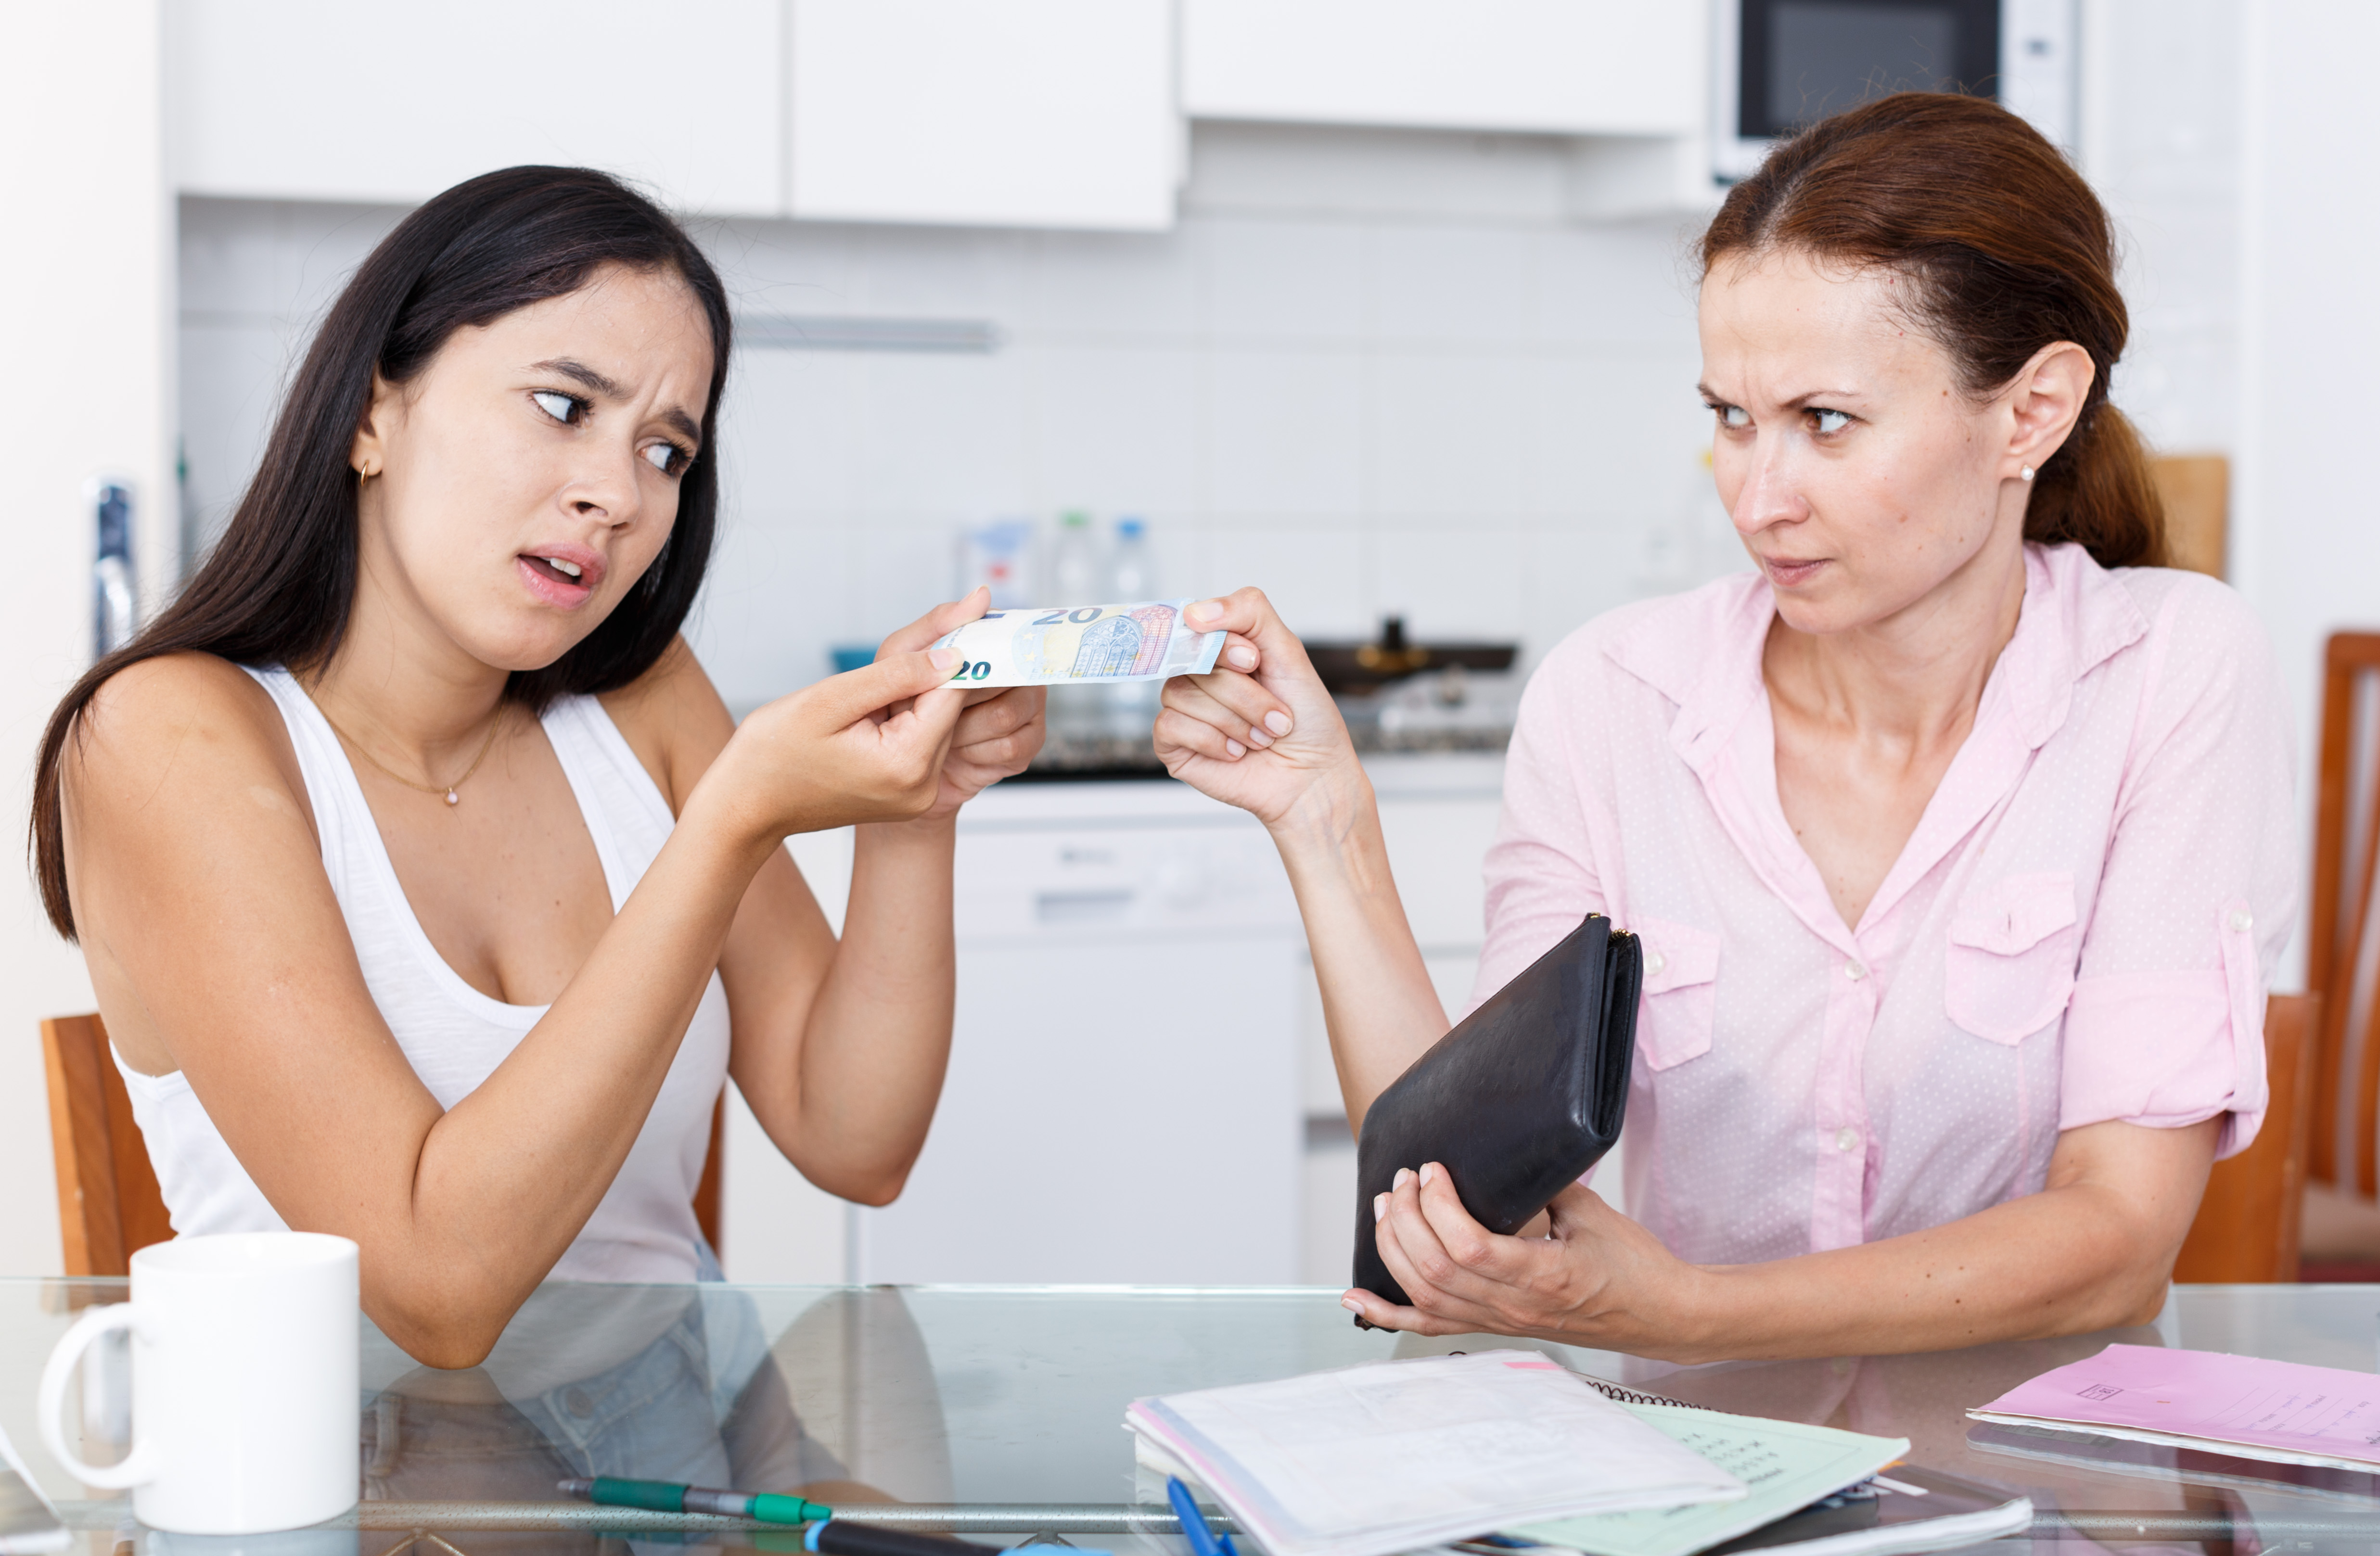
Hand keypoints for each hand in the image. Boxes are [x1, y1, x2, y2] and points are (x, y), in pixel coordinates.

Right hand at [707, 648, 969, 842]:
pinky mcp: (907, 794)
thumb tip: (953, 655)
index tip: (966, 611)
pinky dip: (906, 716)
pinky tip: (874, 709)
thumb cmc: (773, 754)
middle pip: (948, 709)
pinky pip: (921, 741)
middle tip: (902, 647)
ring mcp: (916, 795)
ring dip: (915, 694)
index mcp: (906, 764)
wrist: (747, 806)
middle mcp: (922, 787)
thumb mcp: (830, 700)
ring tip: (870, 689)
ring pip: (936, 723)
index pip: (953, 692)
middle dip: (932, 671)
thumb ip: (896, 675)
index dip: (957, 648)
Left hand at [872, 588, 1047, 819]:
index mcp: (995, 646)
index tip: (954, 669)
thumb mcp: (903, 653)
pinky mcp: (1025, 748)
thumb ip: (940, 623)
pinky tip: (957, 753)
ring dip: (964, 728)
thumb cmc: (901, 702)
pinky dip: (975, 753)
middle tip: (934, 707)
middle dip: (961, 697)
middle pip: (1008, 677)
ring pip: (1006, 714)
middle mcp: (1020, 675)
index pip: (1007, 637)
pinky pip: (1008, 747)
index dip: (983, 651)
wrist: (900, 766)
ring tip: (942, 733)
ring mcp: (1028, 713)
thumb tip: (983, 593)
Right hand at [1154, 587, 1358, 827]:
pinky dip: (1211, 741)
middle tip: (1276, 716)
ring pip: (1180, 692)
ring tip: (1259, 739)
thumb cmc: (1306, 720)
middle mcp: (1199, 674)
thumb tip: (1193, 611)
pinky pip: (1170, 725)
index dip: (1223, 643)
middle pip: (1193, 660)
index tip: (1255, 663)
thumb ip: (1249, 612)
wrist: (1313, 777)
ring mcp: (1183, 707)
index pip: (1197, 622)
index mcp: (1223, 647)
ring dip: (1233, 721)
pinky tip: (1235, 753)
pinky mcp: (1173, 743)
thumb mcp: (1289, 652)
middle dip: (1243, 693)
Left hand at [1345, 1165, 1700, 1354]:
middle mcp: (1514, 1307)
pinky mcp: (1496, 1328)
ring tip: (1386, 1209)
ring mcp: (1501, 1322)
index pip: (1467, 1247)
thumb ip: (1543, 1186)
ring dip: (1394, 1249)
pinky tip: (1357, 1299)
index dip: (1438, 1206)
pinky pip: (1431, 1327)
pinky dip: (1388, 1314)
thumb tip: (1502, 1158)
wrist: (1660, 1314)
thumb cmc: (1634, 1265)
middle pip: (1433, 1269)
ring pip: (1424, 1295)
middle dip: (1405, 1218)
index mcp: (1541, 1276)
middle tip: (1403, 1180)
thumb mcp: (1592, 1212)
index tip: (1433, 1170)